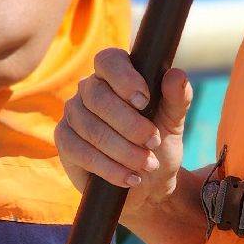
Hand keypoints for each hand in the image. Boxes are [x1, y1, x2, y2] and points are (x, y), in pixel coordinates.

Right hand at [54, 48, 191, 215]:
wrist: (149, 184)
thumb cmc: (158, 144)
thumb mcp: (174, 121)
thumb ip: (177, 97)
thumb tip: (176, 75)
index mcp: (115, 74)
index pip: (108, 60)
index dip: (124, 78)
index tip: (145, 101)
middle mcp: (89, 89)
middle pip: (98, 97)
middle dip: (129, 124)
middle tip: (153, 142)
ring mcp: (73, 115)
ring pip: (91, 128)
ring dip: (124, 150)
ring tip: (148, 164)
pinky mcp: (65, 142)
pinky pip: (81, 152)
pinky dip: (110, 168)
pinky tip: (130, 177)